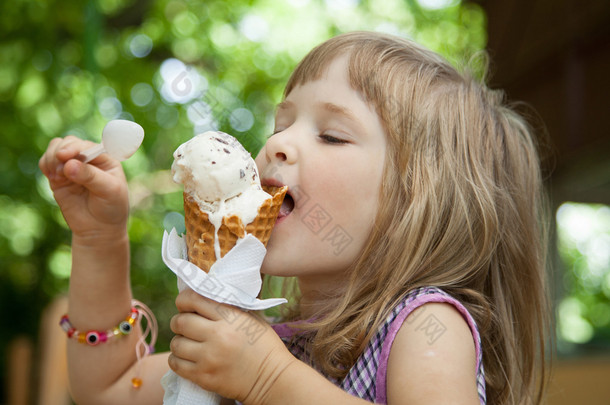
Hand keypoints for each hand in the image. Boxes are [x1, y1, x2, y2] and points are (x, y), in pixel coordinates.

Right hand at [38, 135, 128, 240]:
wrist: (99, 229)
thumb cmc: (111, 208)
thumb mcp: (108, 191)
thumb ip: (90, 177)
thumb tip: (69, 165)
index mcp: (106, 158)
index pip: (89, 145)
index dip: (76, 147)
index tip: (64, 156)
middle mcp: (88, 158)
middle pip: (70, 143)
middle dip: (61, 151)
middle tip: (59, 169)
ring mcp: (72, 166)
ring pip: (56, 149)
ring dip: (51, 158)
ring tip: (57, 176)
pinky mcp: (58, 176)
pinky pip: (46, 162)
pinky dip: (45, 165)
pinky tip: (53, 177)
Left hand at [169, 289, 294, 403]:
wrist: (272, 379)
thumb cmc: (264, 346)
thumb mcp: (251, 318)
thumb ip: (227, 308)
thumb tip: (202, 298)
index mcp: (230, 318)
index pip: (194, 300)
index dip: (184, 300)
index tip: (185, 304)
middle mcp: (218, 336)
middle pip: (180, 322)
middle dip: (179, 321)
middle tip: (186, 325)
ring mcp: (209, 358)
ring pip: (176, 344)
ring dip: (179, 341)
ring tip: (188, 342)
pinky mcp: (204, 377)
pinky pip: (176, 364)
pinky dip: (177, 359)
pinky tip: (187, 357)